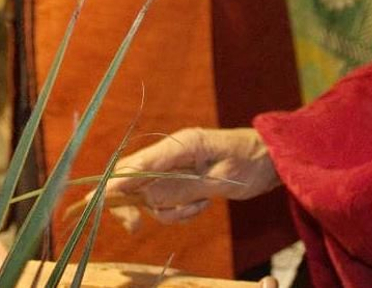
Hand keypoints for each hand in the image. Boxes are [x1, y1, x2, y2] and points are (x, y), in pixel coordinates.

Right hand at [102, 127, 278, 229]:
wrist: (272, 160)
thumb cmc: (251, 163)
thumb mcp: (219, 179)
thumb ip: (182, 188)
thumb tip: (146, 197)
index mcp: (180, 144)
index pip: (138, 163)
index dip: (116, 183)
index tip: (100, 201)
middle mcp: (171, 153)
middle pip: (131, 178)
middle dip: (131, 204)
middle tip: (135, 227)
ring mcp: (174, 167)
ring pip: (149, 195)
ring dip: (168, 209)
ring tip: (199, 206)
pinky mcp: (180, 179)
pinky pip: (166, 201)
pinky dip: (179, 210)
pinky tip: (202, 205)